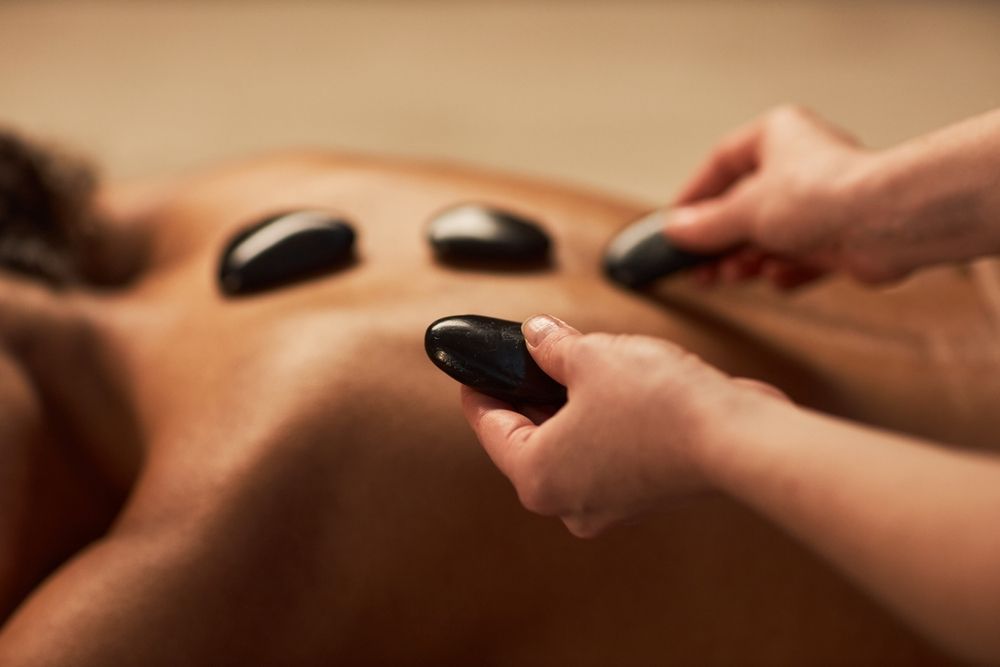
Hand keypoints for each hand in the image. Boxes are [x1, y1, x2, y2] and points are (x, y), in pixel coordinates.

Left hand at [462, 314, 787, 537]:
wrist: (735, 437)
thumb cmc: (660, 406)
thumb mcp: (591, 357)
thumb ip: (552, 346)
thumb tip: (538, 336)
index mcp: (537, 476)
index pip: (489, 426)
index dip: (479, 388)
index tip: (473, 370)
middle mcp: (567, 501)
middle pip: (528, 437)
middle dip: (527, 391)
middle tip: (522, 354)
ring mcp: (607, 502)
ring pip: (567, 444)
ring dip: (564, 403)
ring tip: (567, 359)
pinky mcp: (641, 492)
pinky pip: (602, 450)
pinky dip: (596, 419)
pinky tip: (605, 383)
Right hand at [665, 105, 889, 286]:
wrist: (887, 223)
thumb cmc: (822, 196)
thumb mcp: (743, 210)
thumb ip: (705, 224)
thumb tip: (674, 231)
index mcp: (775, 135)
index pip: (721, 163)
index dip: (694, 197)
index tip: (674, 226)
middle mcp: (799, 164)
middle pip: (744, 206)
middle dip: (721, 241)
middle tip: (697, 267)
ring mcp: (821, 202)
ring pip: (769, 235)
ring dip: (749, 259)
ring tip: (734, 275)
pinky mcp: (840, 236)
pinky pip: (801, 256)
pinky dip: (786, 270)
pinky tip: (780, 276)